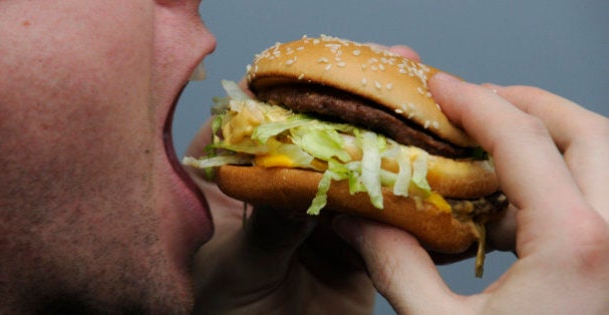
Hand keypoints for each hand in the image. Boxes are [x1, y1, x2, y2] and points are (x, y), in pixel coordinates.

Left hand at [187, 45, 423, 313]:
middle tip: (391, 71)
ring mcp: (324, 210)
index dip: (293, 89)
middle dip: (355, 105)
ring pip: (358, 168)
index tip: (325, 67)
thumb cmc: (219, 308)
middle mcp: (283, 184)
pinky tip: (430, 168)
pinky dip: (406, 196)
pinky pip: (385, 215)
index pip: (262, 119)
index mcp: (236, 177)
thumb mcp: (235, 263)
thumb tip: (304, 180)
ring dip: (389, 142)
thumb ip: (268, 226)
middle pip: (319, 135)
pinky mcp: (358, 240)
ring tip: (419, 107)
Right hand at [334, 73, 608, 313]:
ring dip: (549, 141)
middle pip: (588, 130)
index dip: (474, 101)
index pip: (522, 137)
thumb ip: (396, 265)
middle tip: (476, 104)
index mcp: (577, 243)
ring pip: (605, 162)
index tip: (440, 84)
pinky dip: (557, 188)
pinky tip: (508, 210)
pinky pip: (598, 203)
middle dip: (528, 105)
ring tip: (490, 149)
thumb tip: (357, 220)